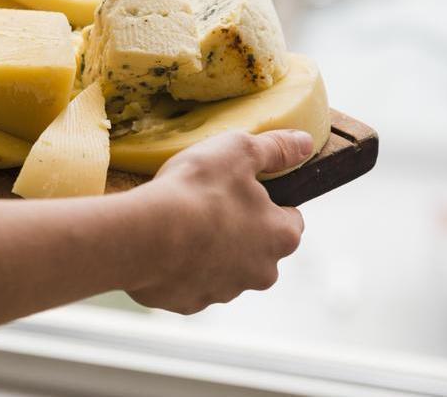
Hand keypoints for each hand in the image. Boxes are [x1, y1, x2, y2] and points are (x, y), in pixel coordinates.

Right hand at [124, 130, 311, 313]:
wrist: (143, 234)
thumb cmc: (195, 190)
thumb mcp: (237, 150)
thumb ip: (275, 148)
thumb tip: (304, 143)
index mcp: (281, 236)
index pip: (291, 220)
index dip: (269, 203)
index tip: (243, 190)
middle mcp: (261, 272)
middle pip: (258, 250)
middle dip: (239, 232)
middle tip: (207, 207)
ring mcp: (225, 291)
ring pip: (224, 270)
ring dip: (209, 253)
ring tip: (178, 226)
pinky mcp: (190, 303)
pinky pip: (190, 284)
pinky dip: (180, 270)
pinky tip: (162, 249)